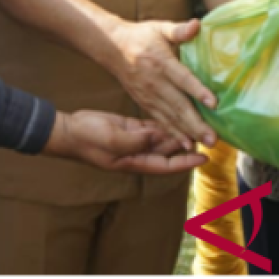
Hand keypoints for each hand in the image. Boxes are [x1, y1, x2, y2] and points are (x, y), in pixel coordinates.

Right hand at [44, 110, 208, 173]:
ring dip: (179, 131)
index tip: (204, 158)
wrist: (69, 130)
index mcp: (135, 161)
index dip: (186, 162)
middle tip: (208, 133)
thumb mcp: (113, 140)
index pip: (167, 165)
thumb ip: (136, 140)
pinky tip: (178, 112)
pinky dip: (165, 121)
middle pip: (169, 150)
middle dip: (188, 144)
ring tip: (199, 123)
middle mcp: (139, 152)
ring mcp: (135, 140)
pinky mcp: (131, 127)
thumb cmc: (88, 140)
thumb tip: (158, 136)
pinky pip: (152, 125)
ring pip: (163, 137)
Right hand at [109, 19, 217, 149]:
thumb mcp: (159, 28)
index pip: (182, 78)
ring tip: (206, 144)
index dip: (198, 90)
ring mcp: (149, 96)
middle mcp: (155, 83)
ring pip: (171, 117)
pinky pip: (161, 121)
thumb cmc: (141, 36)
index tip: (214, 102)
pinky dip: (174, 134)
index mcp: (161, 63)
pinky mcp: (145, 103)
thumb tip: (197, 24)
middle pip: (178, 105)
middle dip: (196, 123)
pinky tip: (187, 144)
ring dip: (189, 132)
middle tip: (214, 138)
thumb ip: (179, 30)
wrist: (112, 48)